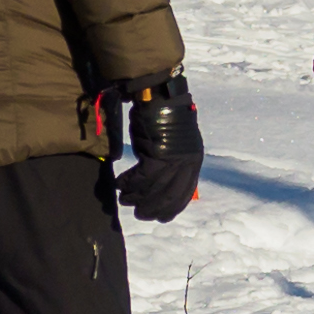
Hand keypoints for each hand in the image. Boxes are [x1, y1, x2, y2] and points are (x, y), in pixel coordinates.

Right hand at [106, 73, 202, 222]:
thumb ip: (172, 163)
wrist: (160, 95)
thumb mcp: (175, 144)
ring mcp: (173, 159)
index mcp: (194, 161)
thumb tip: (159, 184)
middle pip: (169, 197)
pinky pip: (140, 178)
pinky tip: (119, 184)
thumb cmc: (164, 117)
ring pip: (153, 190)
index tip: (160, 218)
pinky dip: (128, 184)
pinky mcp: (157, 154)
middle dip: (152, 209)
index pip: (184, 194)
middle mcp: (187, 162)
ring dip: (136, 198)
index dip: (171, 209)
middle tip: (139, 214)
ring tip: (124, 199)